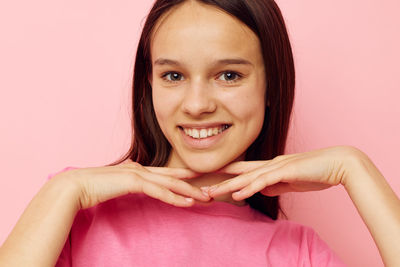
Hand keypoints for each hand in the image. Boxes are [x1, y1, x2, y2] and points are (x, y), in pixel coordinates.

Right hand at [54, 159, 210, 209]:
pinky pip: (159, 191)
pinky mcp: (134, 182)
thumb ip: (128, 180)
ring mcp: (139, 173)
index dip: (186, 177)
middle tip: (212, 189)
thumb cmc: (94, 186)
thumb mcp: (116, 182)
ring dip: (191, 191)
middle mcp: (142, 169)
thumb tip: (134, 180)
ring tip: (207, 198)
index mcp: (139, 169)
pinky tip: (189, 203)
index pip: (168, 173)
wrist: (76, 186)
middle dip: (195, 183)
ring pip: (171, 183)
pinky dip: (175, 197)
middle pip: (175, 176)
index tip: (201, 182)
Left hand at [203, 146, 360, 199]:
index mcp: (267, 167)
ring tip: (209, 193)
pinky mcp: (285, 171)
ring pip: (245, 177)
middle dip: (216, 179)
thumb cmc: (315, 173)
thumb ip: (273, 185)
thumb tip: (259, 191)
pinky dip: (249, 188)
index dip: (221, 175)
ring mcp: (275, 166)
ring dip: (226, 186)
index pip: (239, 171)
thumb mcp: (289, 182)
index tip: (204, 181)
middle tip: (196, 185)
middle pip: (236, 172)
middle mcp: (267, 164)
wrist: (337, 164)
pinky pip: (263, 181)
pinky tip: (237, 195)